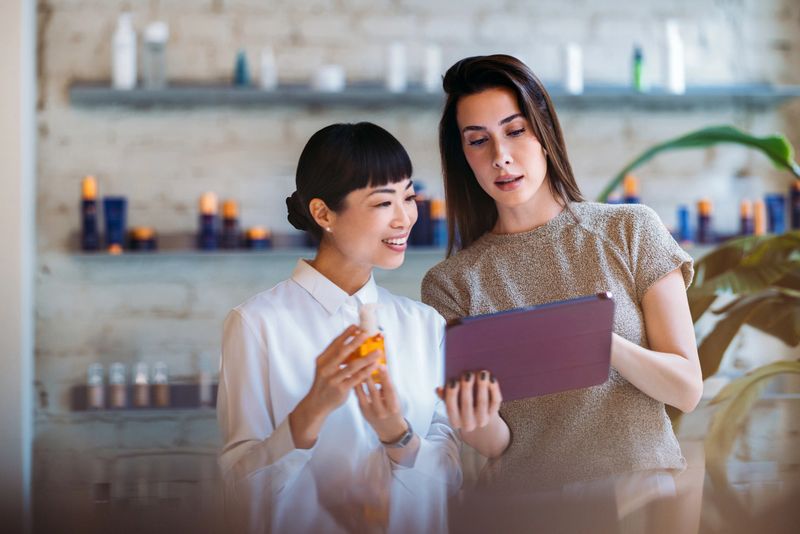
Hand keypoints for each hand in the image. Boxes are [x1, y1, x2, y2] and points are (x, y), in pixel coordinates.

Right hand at [290, 325, 381, 447]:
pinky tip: (374, 366)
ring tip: (377, 352)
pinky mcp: (340, 389)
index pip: (335, 344)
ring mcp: (333, 379)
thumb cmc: (324, 383)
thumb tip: (351, 344)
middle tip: (366, 334)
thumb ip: (335, 357)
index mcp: (322, 360)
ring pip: (352, 366)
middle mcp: (326, 368)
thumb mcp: (325, 368)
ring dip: (366, 357)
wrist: (317, 404)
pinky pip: (356, 378)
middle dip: (356, 342)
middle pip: (343, 352)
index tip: (355, 326)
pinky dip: (366, 371)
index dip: (346, 334)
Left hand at [355, 364, 406, 442]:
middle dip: (369, 376)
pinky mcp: (363, 412)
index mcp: (393, 406)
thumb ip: (387, 386)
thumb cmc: (393, 409)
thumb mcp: (395, 398)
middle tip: (365, 362)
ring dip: (360, 380)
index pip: (389, 390)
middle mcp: (381, 411)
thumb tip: (380, 369)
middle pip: (374, 391)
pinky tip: (353, 377)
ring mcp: (370, 413)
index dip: (385, 377)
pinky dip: (356, 386)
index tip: (381, 365)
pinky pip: (358, 397)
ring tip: (356, 367)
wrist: (390, 429)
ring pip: (363, 394)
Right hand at [436, 370, 501, 432]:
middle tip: (468, 373)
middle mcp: (468, 423)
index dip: (451, 394)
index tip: (452, 381)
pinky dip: (494, 389)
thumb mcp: (451, 403)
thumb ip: (445, 396)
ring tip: (481, 373)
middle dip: (467, 387)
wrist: (478, 417)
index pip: (451, 408)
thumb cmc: (461, 405)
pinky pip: (495, 401)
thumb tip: (439, 389)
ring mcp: (482, 419)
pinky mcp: (494, 413)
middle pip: (467, 404)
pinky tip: (491, 378)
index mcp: (455, 421)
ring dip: (482, 386)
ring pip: (483, 402)